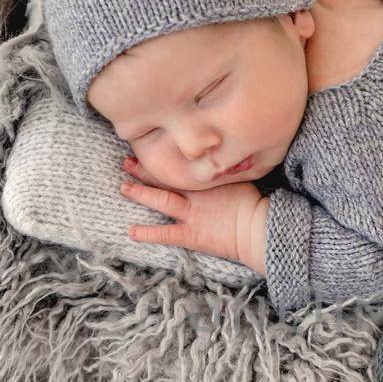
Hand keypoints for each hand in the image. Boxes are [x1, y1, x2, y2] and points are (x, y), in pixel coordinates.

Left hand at [119, 157, 263, 265]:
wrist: (258, 228)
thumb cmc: (254, 204)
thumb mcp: (239, 178)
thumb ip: (223, 169)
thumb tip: (220, 154)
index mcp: (206, 179)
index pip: (179, 164)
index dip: (163, 156)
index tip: (148, 147)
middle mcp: (195, 194)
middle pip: (165, 179)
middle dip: (144, 170)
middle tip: (127, 162)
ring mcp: (191, 214)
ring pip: (160, 200)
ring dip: (140, 193)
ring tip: (124, 187)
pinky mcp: (191, 234)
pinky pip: (165, 233)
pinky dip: (147, 233)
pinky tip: (130, 231)